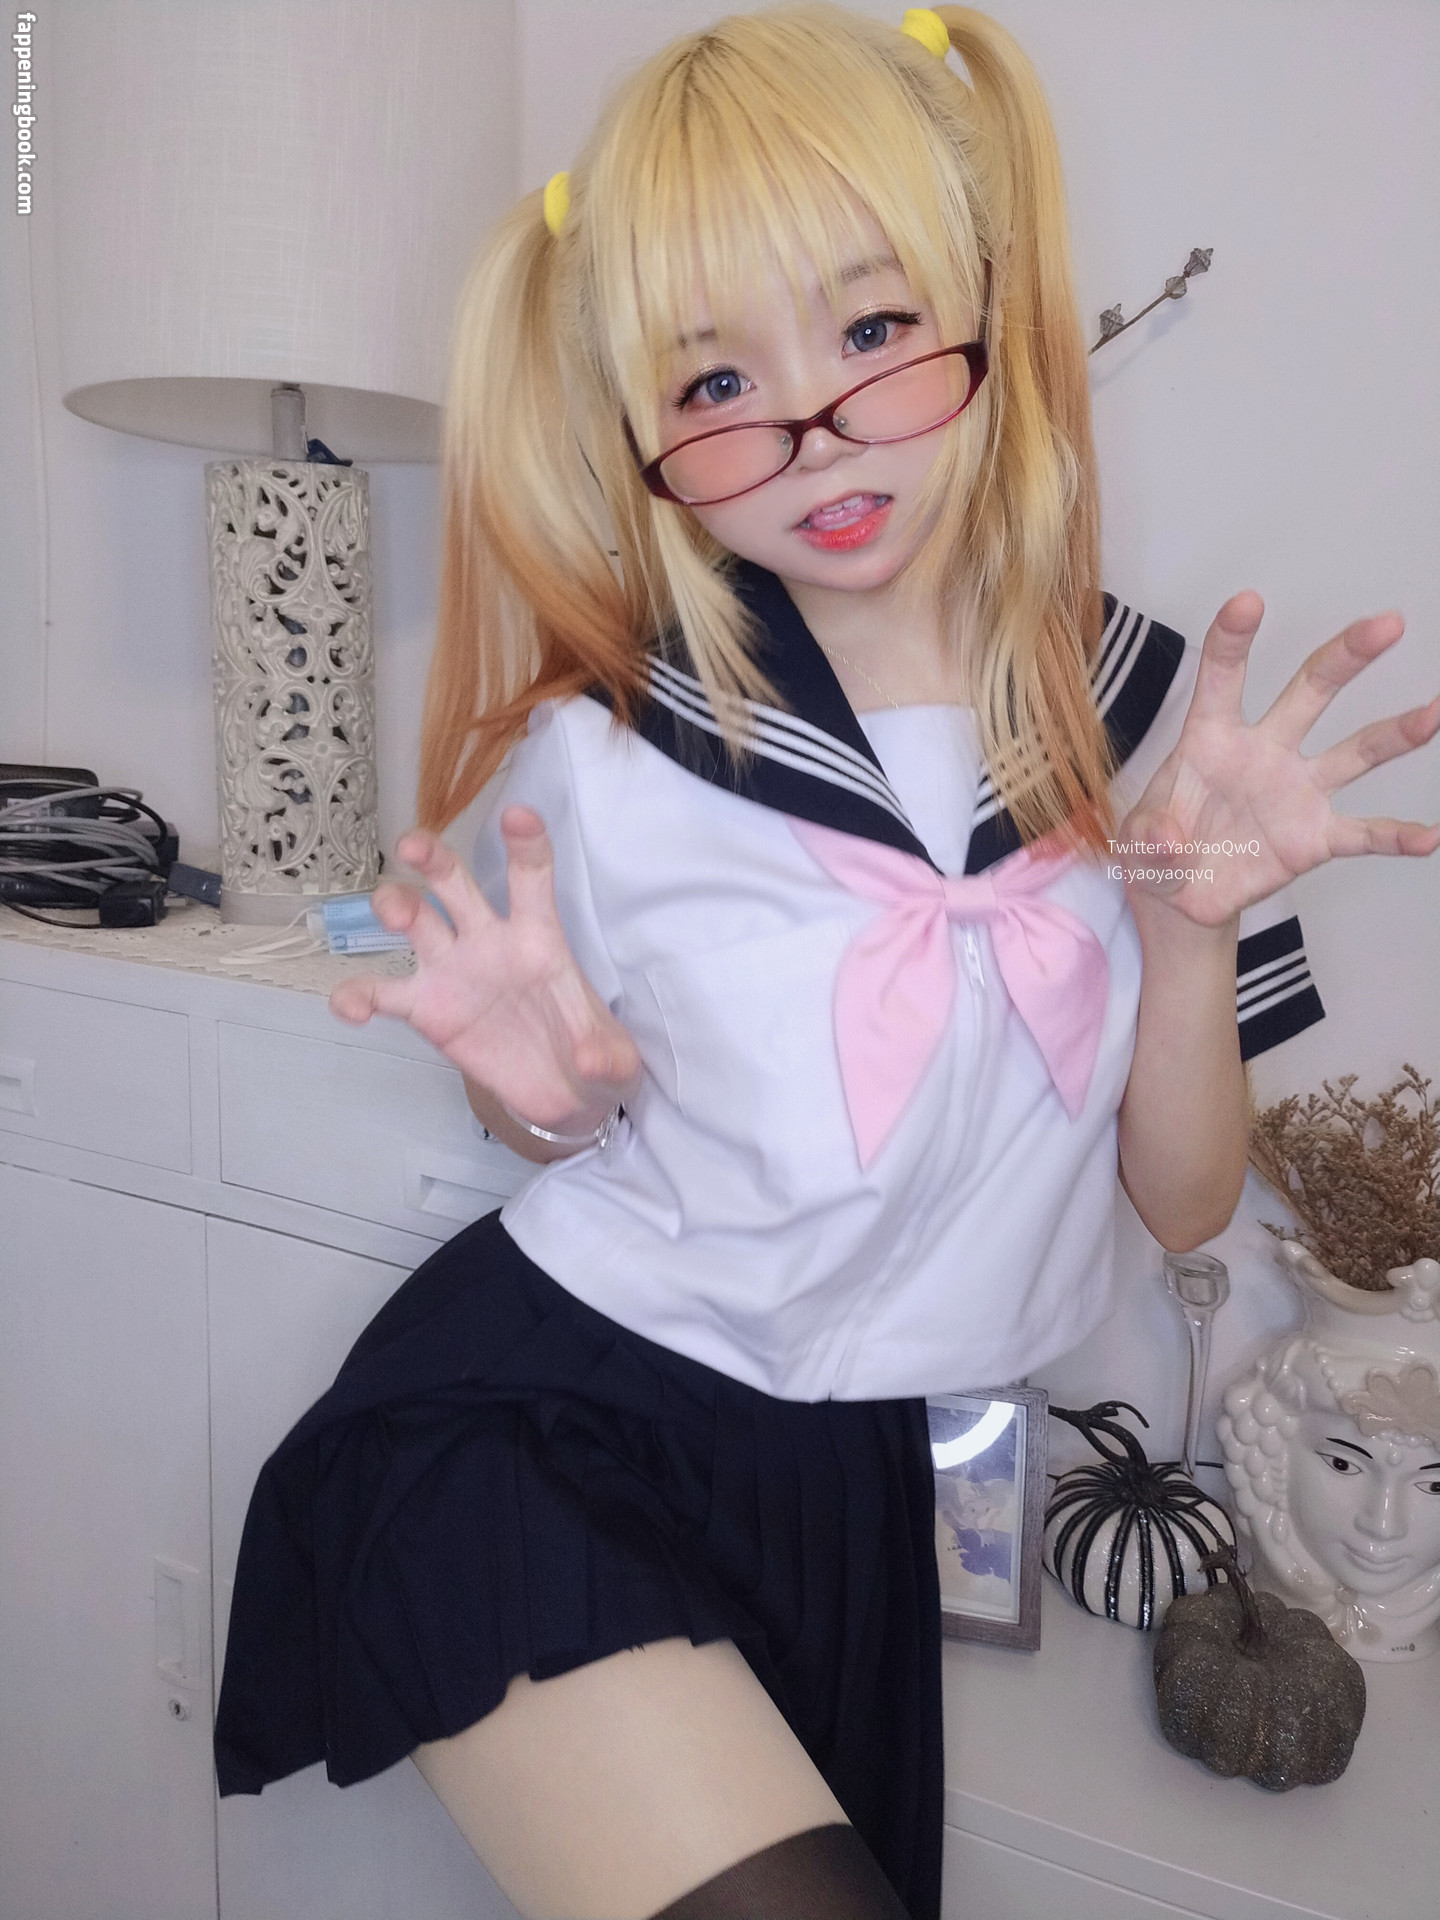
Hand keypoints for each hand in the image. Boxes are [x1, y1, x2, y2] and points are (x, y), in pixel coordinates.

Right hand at [329, 809, 640, 1130]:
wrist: (560, 1092)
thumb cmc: (589, 1053)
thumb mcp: (613, 1059)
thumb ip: (605, 1055)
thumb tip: (593, 1063)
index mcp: (538, 936)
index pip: (531, 879)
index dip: (525, 845)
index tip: (518, 815)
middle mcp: (488, 940)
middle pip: (454, 883)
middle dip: (433, 859)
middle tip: (413, 845)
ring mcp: (451, 970)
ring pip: (415, 920)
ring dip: (396, 906)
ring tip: (393, 912)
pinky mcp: (426, 1008)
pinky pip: (383, 993)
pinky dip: (357, 995)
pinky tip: (349, 1006)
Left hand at [1113, 593, 1439, 925]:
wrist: (1181, 894)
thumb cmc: (1157, 846)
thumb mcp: (1135, 840)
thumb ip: (1148, 837)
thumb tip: (1169, 842)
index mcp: (1212, 738)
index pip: (1221, 678)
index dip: (1232, 639)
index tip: (1248, 601)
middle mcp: (1264, 752)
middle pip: (1310, 690)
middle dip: (1347, 656)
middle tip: (1388, 624)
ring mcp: (1296, 791)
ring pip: (1354, 752)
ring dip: (1395, 734)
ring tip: (1432, 713)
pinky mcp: (1314, 836)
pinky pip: (1363, 833)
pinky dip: (1396, 837)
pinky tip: (1428, 837)